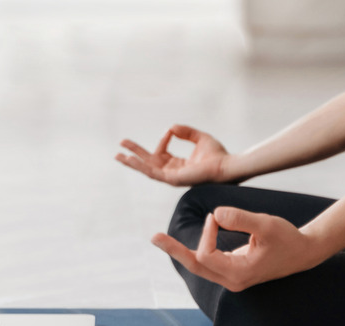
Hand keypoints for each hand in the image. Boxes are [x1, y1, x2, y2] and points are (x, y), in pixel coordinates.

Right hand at [116, 124, 236, 185]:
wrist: (227, 165)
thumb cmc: (218, 155)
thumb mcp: (200, 138)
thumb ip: (186, 132)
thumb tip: (171, 127)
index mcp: (179, 165)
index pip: (162, 153)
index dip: (162, 141)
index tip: (169, 131)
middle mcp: (173, 173)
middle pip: (148, 163)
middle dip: (134, 153)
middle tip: (120, 144)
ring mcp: (172, 178)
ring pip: (146, 170)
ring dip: (132, 162)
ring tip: (117, 155)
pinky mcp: (173, 179)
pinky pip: (153, 173)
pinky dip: (140, 166)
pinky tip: (130, 160)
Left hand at [152, 207, 324, 291]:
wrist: (304, 252)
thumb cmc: (287, 238)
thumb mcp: (266, 224)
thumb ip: (241, 218)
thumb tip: (215, 214)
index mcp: (239, 274)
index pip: (207, 254)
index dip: (208, 232)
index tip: (218, 217)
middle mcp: (232, 281)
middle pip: (195, 265)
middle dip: (174, 250)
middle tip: (153, 237)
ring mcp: (231, 278)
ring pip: (198, 265)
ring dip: (179, 251)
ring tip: (158, 239)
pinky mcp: (231, 271)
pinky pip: (207, 261)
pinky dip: (194, 249)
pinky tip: (176, 243)